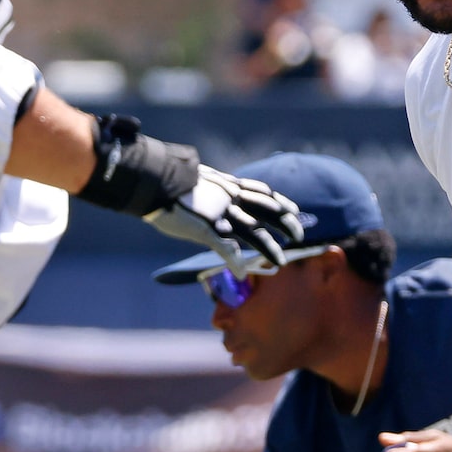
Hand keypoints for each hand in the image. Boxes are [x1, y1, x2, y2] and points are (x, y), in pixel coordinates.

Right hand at [144, 165, 302, 275]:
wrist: (152, 178)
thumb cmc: (167, 178)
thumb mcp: (196, 178)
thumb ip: (209, 188)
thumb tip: (208, 187)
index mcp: (228, 185)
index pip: (262, 192)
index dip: (280, 201)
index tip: (294, 208)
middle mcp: (230, 198)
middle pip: (267, 210)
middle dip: (286, 223)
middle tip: (299, 235)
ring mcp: (221, 214)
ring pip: (254, 232)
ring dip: (269, 248)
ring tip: (280, 262)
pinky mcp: (206, 229)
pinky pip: (225, 249)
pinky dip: (234, 262)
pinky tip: (241, 274)